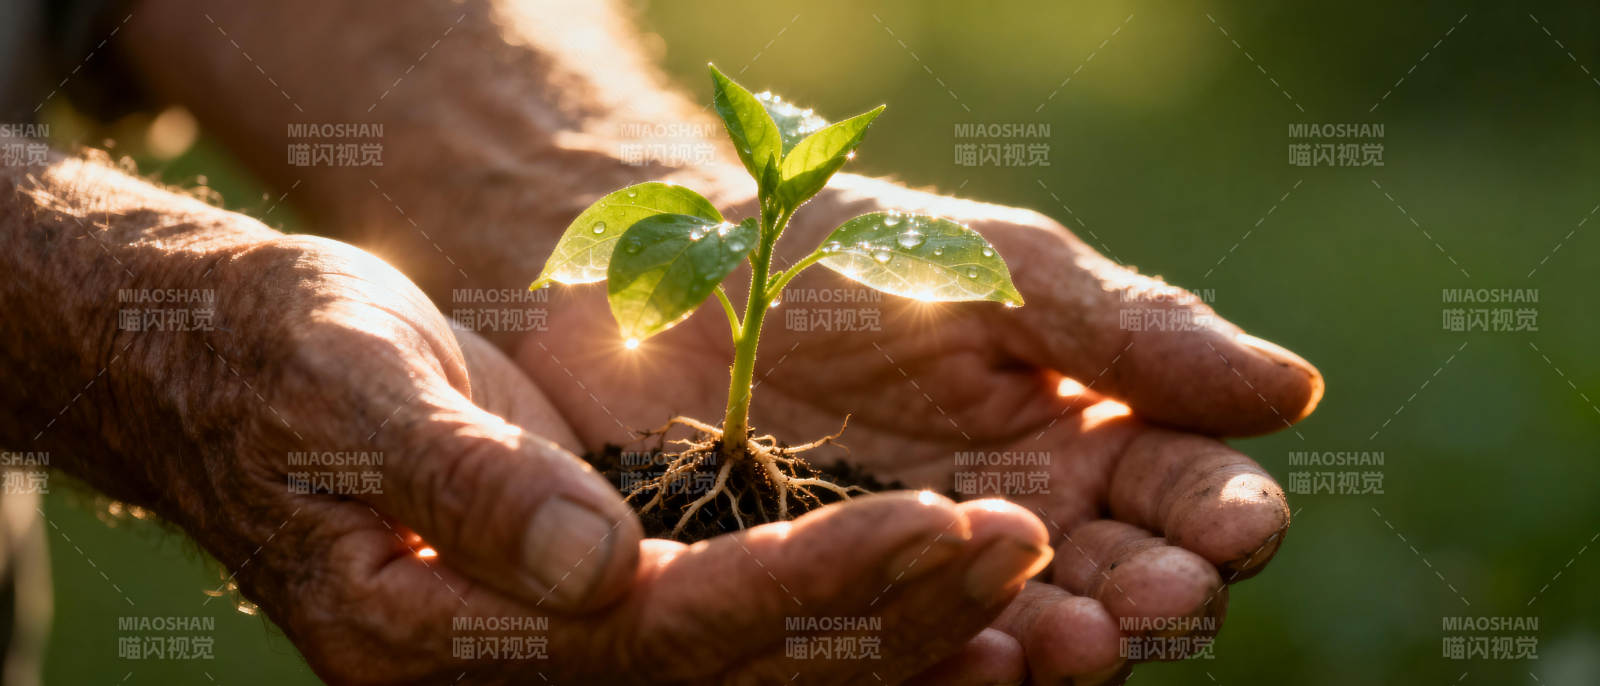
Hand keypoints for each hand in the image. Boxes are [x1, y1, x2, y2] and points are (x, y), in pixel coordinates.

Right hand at [147, 232, 1054, 683]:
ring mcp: (563, 664)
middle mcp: (520, 680)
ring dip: (894, 633)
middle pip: (739, 677)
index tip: (938, 520)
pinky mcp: (599, 624)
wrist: (247, 375)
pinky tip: (942, 602)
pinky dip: (845, 625)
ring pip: (757, 678)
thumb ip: (462, 482)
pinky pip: (741, 646)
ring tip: (1019, 576)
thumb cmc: (287, 362)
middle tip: (1024, 547)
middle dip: (889, 614)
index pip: (667, 632)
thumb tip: (591, 569)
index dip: (812, 585)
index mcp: (447, 638)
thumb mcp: (352, 392)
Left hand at [514, 172, 1322, 683]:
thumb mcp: (998, 270)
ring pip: (1031, 638)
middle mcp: (1033, 526)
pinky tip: (977, 656)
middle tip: (1159, 597)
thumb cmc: (852, 258)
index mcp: (1090, 437)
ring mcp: (937, 582)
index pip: (1192, 494)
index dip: (1225, 515)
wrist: (680, 283)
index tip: (1236, 525)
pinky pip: (908, 656)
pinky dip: (949, 663)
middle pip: (1129, 587)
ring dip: (1067, 645)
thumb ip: (1130, 331)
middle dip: (1157, 598)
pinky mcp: (844, 618)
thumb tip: (1296, 390)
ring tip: (1072, 637)